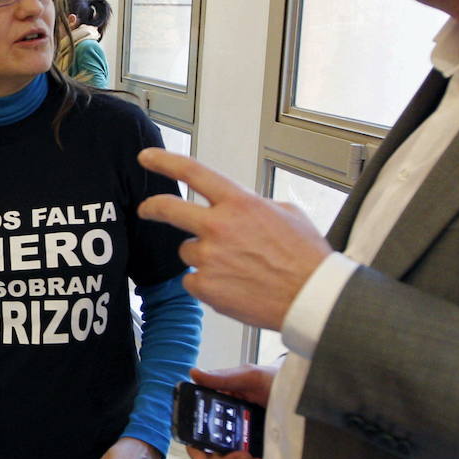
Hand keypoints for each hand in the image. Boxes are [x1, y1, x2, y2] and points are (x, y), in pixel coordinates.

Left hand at [137, 148, 330, 331]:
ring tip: (235, 268)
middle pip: (168, 209)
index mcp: (239, 203)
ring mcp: (209, 258)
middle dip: (151, 207)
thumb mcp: (287, 213)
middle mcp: (219, 227)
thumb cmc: (305, 258)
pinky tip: (233, 287)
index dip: (163, 162)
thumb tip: (238, 207)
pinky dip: (207, 284)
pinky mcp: (205, 287)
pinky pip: (192, 281)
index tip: (146, 159)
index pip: (192, 172)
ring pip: (187, 251)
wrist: (312, 299)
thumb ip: (253, 206)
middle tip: (146, 209)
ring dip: (202, 256)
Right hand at [182, 366, 274, 458]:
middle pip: (213, 455)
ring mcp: (241, 442)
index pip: (198, 433)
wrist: (300, 391)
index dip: (195, 449)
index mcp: (219, 409)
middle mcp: (227, 428)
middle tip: (242, 456)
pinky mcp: (256, 452)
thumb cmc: (273, 380)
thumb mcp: (249, 377)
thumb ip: (222, 378)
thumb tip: (195, 374)